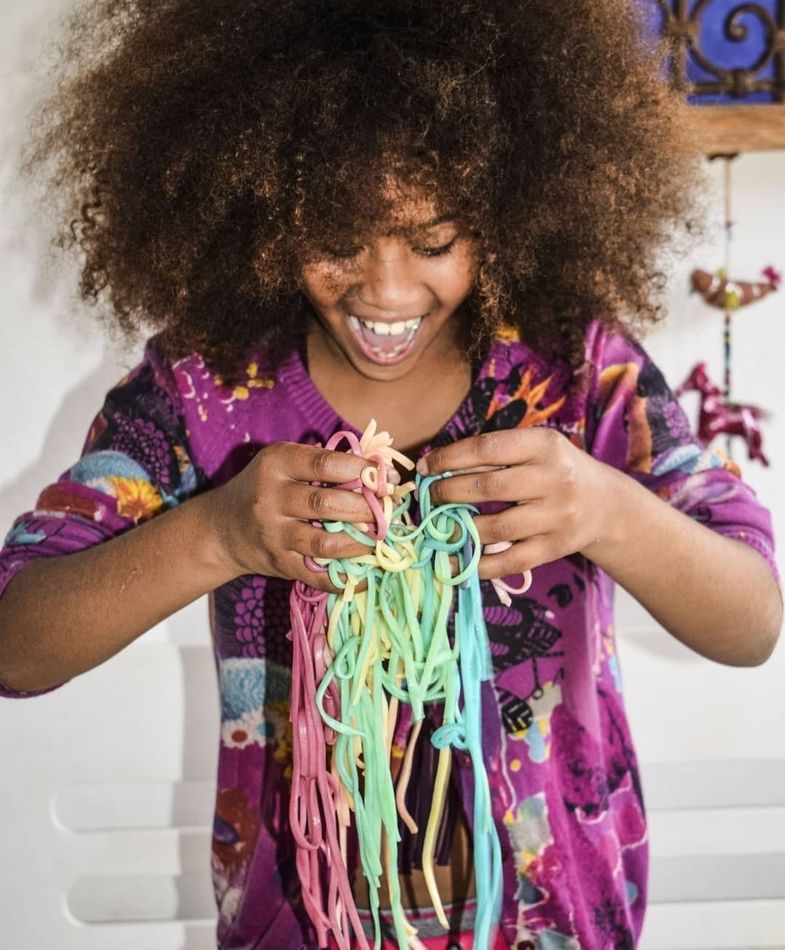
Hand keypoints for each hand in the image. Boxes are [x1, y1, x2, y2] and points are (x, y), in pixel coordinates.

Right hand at [208, 442, 377, 590]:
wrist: (222, 529)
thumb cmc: (265, 487)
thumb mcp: (284, 462)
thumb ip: (324, 462)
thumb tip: (380, 468)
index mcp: (276, 464)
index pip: (326, 464)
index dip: (362, 469)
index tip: (386, 477)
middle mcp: (271, 499)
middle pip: (327, 504)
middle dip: (365, 508)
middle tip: (386, 510)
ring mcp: (273, 535)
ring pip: (325, 543)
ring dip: (359, 543)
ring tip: (379, 538)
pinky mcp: (279, 565)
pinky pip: (318, 576)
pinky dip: (347, 578)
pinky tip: (368, 573)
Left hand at [418, 428, 614, 580]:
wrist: (606, 504)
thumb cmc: (556, 470)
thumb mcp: (535, 449)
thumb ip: (494, 454)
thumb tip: (435, 467)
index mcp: (544, 445)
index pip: (487, 448)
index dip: (449, 459)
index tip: (425, 468)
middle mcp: (554, 479)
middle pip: (488, 487)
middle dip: (448, 493)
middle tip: (430, 498)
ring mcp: (557, 516)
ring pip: (497, 528)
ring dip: (459, 530)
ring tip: (439, 527)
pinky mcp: (556, 548)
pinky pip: (511, 561)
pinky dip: (480, 564)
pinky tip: (458, 560)